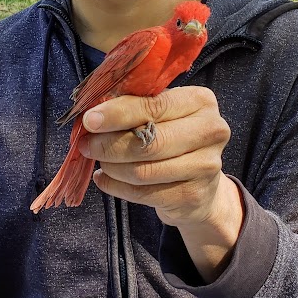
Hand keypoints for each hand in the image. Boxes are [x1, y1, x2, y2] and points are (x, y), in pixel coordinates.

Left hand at [80, 86, 243, 280]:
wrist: (200, 185)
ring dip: (111, 166)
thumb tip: (93, 114)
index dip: (117, 114)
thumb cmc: (172, 137)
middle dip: (109, 144)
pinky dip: (116, 187)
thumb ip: (134, 107)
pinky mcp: (194, 196)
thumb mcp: (161, 114)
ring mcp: (207, 166)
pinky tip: (105, 179)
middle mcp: (211, 130)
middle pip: (148, 141)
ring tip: (99, 161)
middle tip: (86, 145)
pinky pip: (143, 193)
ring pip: (142, 170)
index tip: (89, 120)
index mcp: (201, 101)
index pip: (153, 106)